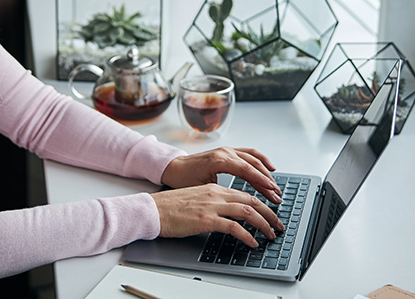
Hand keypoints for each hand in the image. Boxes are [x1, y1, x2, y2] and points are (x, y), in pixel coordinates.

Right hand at [150, 184, 283, 246]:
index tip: (270, 214)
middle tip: (279, 225)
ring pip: (247, 211)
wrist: (152, 210)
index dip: (262, 204)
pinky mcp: (206, 220)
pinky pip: (234, 227)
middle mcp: (215, 194)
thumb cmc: (169, 207)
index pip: (244, 194)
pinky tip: (252, 242)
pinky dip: (247, 235)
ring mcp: (211, 206)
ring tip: (271, 234)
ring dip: (263, 224)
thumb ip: (212, 203)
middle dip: (269, 214)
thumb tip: (227, 214)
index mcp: (213, 189)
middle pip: (251, 201)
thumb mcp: (195, 199)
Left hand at [161, 147, 281, 203]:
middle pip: (253, 165)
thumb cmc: (183, 179)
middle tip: (277, 195)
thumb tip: (237, 203)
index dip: (261, 181)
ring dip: (267, 172)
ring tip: (275, 186)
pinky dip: (261, 160)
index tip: (272, 192)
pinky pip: (249, 153)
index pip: (246, 170)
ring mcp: (226, 150)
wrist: (172, 168)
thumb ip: (220, 192)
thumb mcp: (201, 188)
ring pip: (253, 158)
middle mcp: (224, 152)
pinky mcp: (227, 152)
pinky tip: (269, 168)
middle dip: (267, 181)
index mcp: (218, 160)